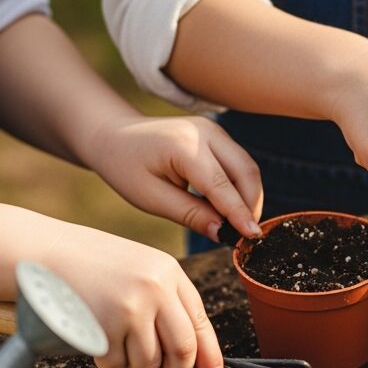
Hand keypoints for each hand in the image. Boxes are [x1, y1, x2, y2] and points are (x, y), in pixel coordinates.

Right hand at [44, 224, 224, 367]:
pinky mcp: (104, 326)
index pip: (200, 323)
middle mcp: (155, 288)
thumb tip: (193, 354)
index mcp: (168, 273)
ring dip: (135, 366)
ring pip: (148, 362)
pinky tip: (96, 337)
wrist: (41, 252)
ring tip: (116, 343)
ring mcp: (130, 307)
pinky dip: (108, 362)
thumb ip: (166, 303)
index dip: (210, 356)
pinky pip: (117, 364)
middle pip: (182, 350)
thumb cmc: (90, 265)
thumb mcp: (138, 270)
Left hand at [86, 115, 263, 241]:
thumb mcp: (151, 198)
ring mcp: (214, 130)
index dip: (239, 213)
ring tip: (239, 224)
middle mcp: (205, 132)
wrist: (114, 136)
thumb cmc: (126, 167)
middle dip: (251, 205)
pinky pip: (239, 163)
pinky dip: (240, 187)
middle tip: (247, 235)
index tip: (252, 237)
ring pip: (247, 167)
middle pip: (246, 171)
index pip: (221, 185)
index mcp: (183, 146)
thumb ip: (190, 214)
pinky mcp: (217, 135)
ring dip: (249, 197)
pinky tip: (231, 208)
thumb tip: (223, 233)